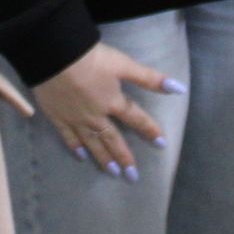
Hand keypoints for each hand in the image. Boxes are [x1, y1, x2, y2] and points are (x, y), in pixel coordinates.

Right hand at [30, 43, 178, 179]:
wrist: (54, 56)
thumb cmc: (91, 58)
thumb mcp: (123, 63)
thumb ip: (149, 78)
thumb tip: (179, 89)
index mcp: (113, 102)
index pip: (136, 119)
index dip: (150, 131)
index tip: (162, 145)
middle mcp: (96, 116)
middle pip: (113, 139)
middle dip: (124, 158)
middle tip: (132, 176)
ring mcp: (76, 119)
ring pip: (92, 143)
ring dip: (103, 158)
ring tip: (113, 173)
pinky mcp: (57, 117)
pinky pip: (69, 137)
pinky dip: (76, 147)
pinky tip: (81, 155)